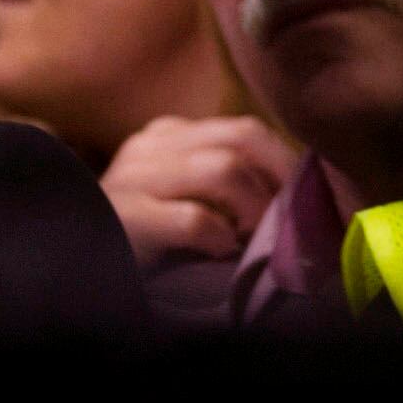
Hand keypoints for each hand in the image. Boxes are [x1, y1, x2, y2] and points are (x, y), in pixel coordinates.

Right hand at [98, 112, 301, 267]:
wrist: (78, 272)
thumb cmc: (144, 245)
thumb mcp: (185, 202)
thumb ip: (227, 185)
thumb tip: (302, 195)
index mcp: (165, 137)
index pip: (246, 131)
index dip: (292, 165)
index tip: (324, 202)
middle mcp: (148, 147)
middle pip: (242, 136)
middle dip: (284, 179)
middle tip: (297, 221)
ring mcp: (132, 178)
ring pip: (223, 169)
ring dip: (255, 209)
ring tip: (256, 240)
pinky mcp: (123, 216)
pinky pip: (194, 219)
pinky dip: (219, 240)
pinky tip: (217, 255)